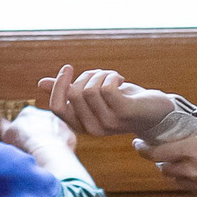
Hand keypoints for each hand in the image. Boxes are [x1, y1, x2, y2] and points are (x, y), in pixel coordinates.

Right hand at [0, 105, 79, 163]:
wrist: (46, 153)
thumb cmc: (24, 143)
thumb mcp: (5, 134)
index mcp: (28, 112)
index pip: (23, 119)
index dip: (20, 131)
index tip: (19, 140)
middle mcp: (46, 114)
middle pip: (38, 124)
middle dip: (35, 134)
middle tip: (30, 148)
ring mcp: (60, 124)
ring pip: (52, 132)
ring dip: (47, 140)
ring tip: (42, 154)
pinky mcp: (70, 135)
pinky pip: (63, 141)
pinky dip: (59, 148)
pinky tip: (53, 157)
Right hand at [38, 65, 173, 136]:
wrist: (156, 112)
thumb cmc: (123, 101)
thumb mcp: (93, 96)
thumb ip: (69, 91)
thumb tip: (41, 84)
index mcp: (82, 125)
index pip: (58, 108)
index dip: (59, 86)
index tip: (68, 68)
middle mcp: (93, 129)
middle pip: (74, 94)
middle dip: (86, 76)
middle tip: (102, 75)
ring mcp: (109, 123)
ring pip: (89, 89)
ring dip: (101, 75)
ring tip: (112, 77)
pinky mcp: (124, 113)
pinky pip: (106, 87)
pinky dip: (112, 76)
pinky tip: (121, 80)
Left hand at [134, 94, 196, 196]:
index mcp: (191, 150)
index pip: (156, 152)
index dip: (143, 149)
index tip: (138, 144)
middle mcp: (189, 170)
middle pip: (163, 168)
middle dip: (159, 160)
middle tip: (160, 152)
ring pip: (175, 180)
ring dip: (172, 172)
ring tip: (176, 164)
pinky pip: (189, 189)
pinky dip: (186, 182)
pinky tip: (195, 175)